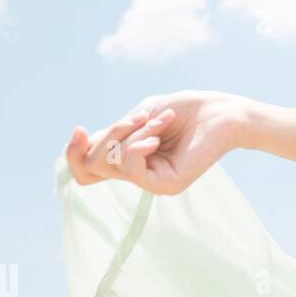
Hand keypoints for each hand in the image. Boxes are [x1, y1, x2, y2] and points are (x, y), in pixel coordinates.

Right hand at [65, 90, 249, 195]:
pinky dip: (138, 145)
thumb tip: (83, 148)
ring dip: (132, 133)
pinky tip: (158, 137)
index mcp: (129, 159)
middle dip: (111, 134)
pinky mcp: (166, 186)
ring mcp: (151, 183)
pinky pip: (131, 168)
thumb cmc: (183, 110)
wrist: (221, 111)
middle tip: (140, 118)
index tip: (79, 129)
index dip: (73, 154)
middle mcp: (138, 174)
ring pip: (112, 162)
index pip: (86, 170)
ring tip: (162, 121)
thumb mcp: (137, 118)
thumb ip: (110, 135)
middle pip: (93, 165)